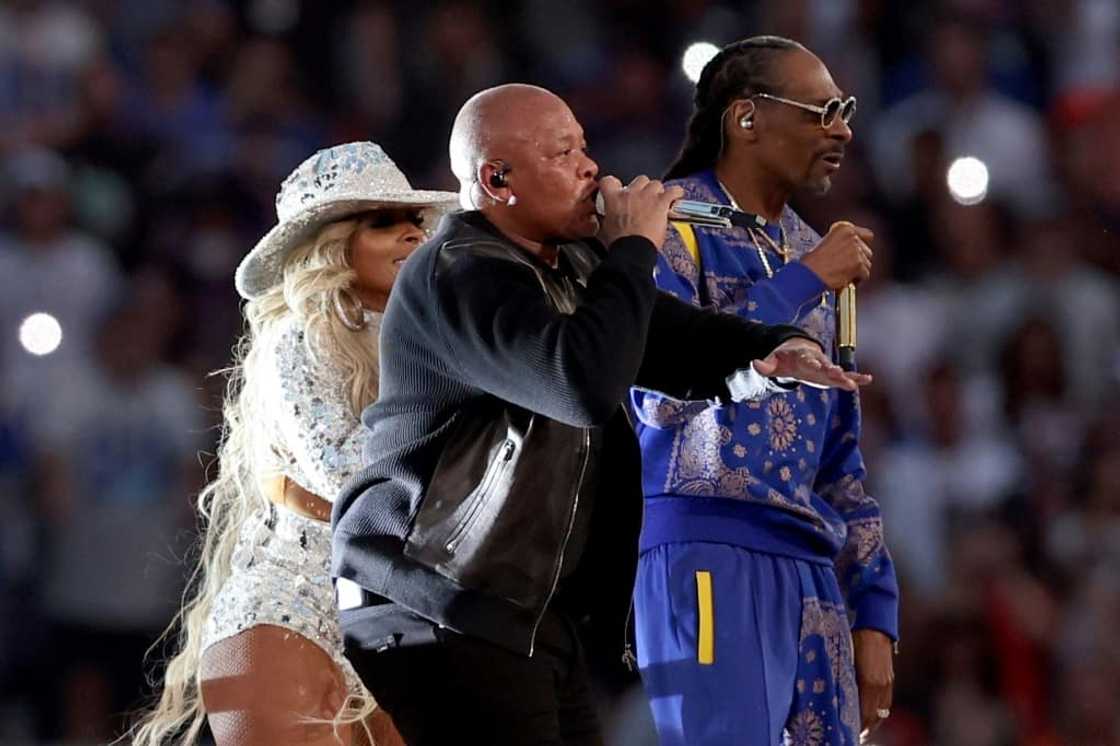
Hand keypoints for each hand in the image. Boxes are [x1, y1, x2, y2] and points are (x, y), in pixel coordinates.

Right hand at [597, 175, 684, 249]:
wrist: (632, 251)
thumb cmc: (620, 243)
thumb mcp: (605, 228)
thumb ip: (606, 218)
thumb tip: (606, 219)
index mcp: (613, 198)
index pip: (609, 181)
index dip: (614, 184)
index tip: (618, 189)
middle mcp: (631, 193)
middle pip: (639, 180)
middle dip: (642, 189)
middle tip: (642, 201)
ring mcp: (647, 196)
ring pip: (656, 184)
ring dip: (657, 192)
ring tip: (658, 202)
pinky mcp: (661, 202)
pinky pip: (673, 190)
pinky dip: (676, 193)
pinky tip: (675, 197)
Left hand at [753, 337, 871, 390]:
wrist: (798, 354)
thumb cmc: (786, 360)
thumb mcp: (774, 363)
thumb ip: (765, 365)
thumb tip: (754, 363)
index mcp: (803, 357)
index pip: (808, 360)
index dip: (813, 362)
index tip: (819, 365)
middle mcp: (818, 361)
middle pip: (825, 366)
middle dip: (833, 370)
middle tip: (840, 375)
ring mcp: (826, 367)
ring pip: (838, 371)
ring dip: (847, 376)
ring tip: (857, 381)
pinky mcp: (832, 374)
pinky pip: (846, 375)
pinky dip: (856, 377)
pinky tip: (867, 380)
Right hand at [800, 220, 872, 289]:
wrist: (809, 274)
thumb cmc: (812, 263)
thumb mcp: (825, 243)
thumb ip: (841, 243)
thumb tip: (848, 251)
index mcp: (844, 229)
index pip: (866, 234)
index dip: (862, 245)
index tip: (858, 252)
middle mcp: (852, 237)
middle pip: (867, 251)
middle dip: (859, 260)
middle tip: (848, 266)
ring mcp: (857, 251)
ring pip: (867, 264)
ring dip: (858, 271)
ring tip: (845, 274)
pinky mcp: (859, 264)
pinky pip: (865, 274)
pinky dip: (858, 280)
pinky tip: (846, 280)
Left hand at [853, 629, 894, 736]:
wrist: (874, 628)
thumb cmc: (854, 642)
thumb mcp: (846, 661)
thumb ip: (845, 680)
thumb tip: (838, 697)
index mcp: (868, 682)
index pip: (865, 713)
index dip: (857, 726)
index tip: (848, 732)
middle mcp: (880, 686)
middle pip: (874, 716)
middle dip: (865, 729)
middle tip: (854, 736)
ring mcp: (887, 683)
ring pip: (882, 712)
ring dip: (873, 723)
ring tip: (863, 731)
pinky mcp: (890, 680)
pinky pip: (886, 703)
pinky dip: (879, 713)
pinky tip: (872, 717)